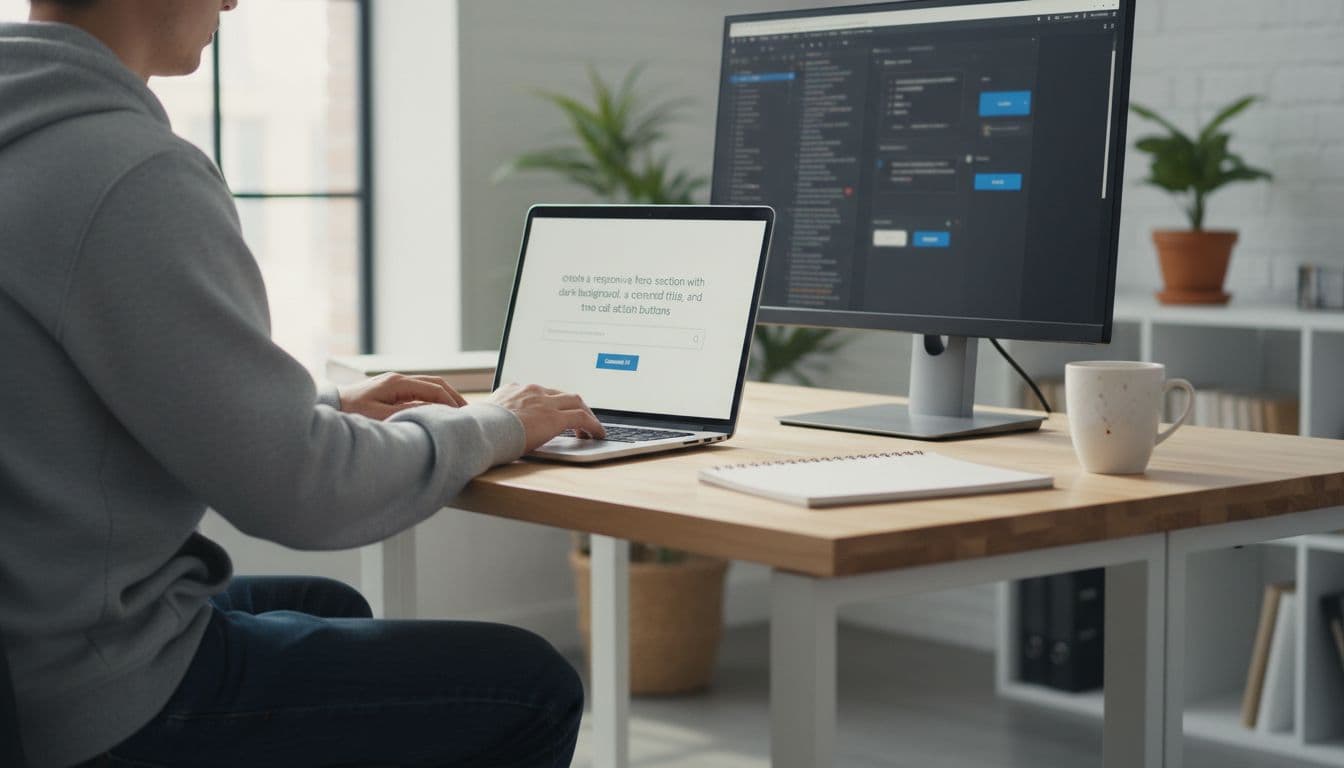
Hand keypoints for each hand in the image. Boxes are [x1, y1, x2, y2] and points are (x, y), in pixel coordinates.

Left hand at [337, 372, 467, 419]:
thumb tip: (434, 410)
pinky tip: (438, 409)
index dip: (450, 402)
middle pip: (435, 382)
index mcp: (397, 382)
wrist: (330, 406)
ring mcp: (394, 381)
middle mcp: (398, 378)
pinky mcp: (391, 388)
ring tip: (457, 410)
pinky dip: (433, 397)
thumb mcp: (381, 416)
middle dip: (453, 396)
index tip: (462, 416)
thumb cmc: (352, 413)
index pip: (433, 388)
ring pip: (429, 384)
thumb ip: (409, 412)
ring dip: (445, 395)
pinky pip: (419, 389)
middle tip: (468, 412)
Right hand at [489, 383, 604, 450]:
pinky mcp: (555, 417)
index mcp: (513, 390)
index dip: (550, 402)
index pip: (539, 392)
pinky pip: (582, 418)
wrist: (478, 432)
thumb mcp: (481, 419)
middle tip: (580, 419)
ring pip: (575, 401)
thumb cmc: (474, 430)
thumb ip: (491, 420)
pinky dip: (593, 425)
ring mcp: (544, 402)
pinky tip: (597, 435)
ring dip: (586, 414)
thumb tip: (485, 431)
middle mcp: (531, 391)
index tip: (553, 411)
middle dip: (572, 405)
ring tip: (591, 428)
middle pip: (560, 393)